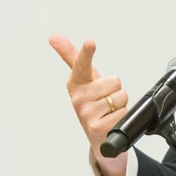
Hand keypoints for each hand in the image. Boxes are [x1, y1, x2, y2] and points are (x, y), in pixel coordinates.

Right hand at [49, 35, 129, 175]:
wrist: (100, 139)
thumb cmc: (94, 104)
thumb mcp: (86, 80)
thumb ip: (74, 57)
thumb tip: (53, 36)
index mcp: (75, 84)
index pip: (82, 64)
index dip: (86, 52)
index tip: (90, 42)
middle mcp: (78, 99)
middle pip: (115, 81)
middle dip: (116, 91)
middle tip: (106, 102)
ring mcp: (86, 114)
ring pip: (120, 97)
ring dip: (120, 105)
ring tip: (108, 113)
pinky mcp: (97, 128)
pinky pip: (122, 112)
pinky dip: (122, 117)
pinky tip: (111, 124)